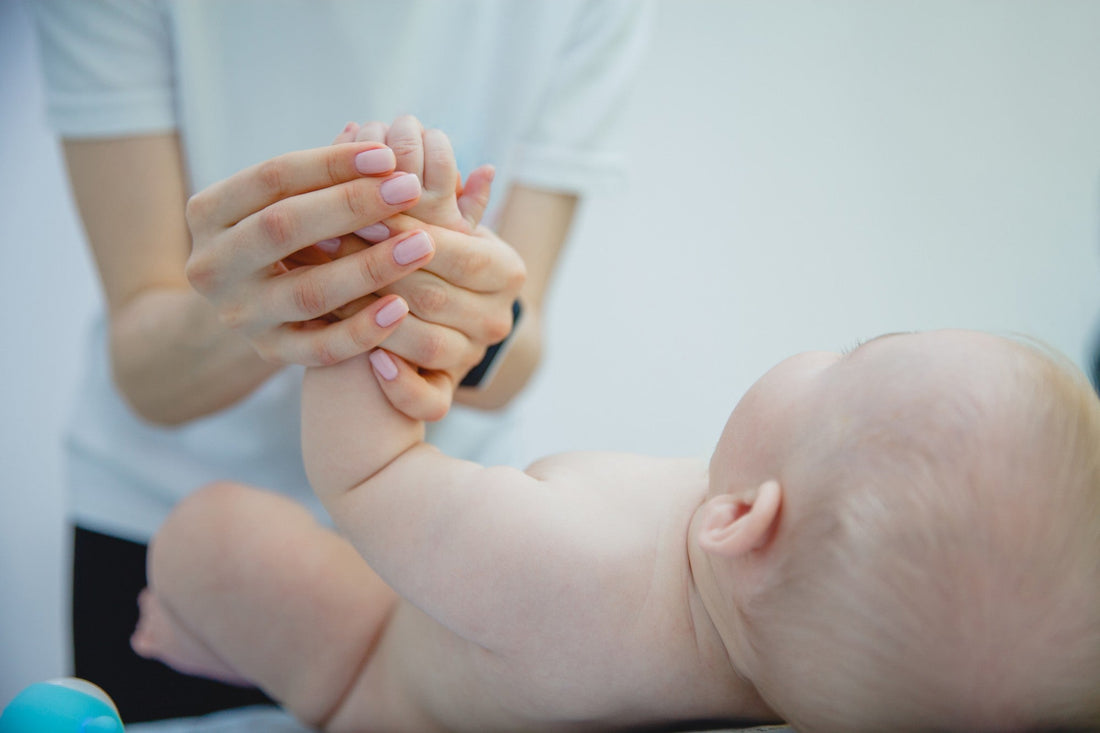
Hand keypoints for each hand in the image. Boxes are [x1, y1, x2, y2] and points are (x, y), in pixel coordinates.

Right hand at [185, 142, 431, 365]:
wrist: (249, 309)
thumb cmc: (283, 238)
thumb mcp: (287, 202)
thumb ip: (323, 176)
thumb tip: (371, 132)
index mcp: (208, 213)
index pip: (271, 178)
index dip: (331, 163)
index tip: (389, 155)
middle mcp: (212, 265)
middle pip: (283, 228)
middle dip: (352, 205)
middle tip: (410, 188)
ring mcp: (240, 315)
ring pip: (308, 291)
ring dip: (371, 266)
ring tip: (424, 244)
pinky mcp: (270, 354)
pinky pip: (321, 348)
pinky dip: (362, 330)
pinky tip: (401, 308)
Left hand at [327, 118, 524, 419]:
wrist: (428, 335)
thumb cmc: (425, 260)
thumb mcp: (434, 221)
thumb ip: (428, 188)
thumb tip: (389, 132)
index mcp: (505, 269)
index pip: (450, 245)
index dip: (395, 225)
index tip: (346, 203)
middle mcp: (498, 318)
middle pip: (433, 295)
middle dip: (372, 268)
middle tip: (318, 245)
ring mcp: (473, 360)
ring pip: (430, 347)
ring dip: (374, 321)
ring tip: (325, 293)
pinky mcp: (446, 398)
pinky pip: (431, 401)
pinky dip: (402, 386)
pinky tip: (369, 362)